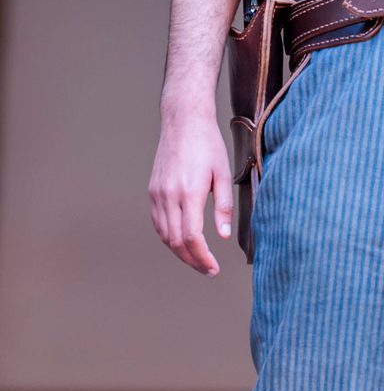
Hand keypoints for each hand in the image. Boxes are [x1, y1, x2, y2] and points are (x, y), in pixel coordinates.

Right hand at [149, 108, 233, 275]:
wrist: (183, 121)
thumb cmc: (208, 144)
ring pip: (164, 235)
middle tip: (208, 269)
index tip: (214, 268)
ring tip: (197, 259)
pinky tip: (182, 240)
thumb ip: (223, 206)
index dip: (202, 258)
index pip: (191, 237)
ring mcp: (158, 193)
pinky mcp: (153, 190)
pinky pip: (158, 222)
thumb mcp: (223, 173)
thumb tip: (223, 236)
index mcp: (189, 192)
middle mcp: (169, 195)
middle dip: (192, 260)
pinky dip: (169, 237)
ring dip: (179, 252)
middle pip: (176, 242)